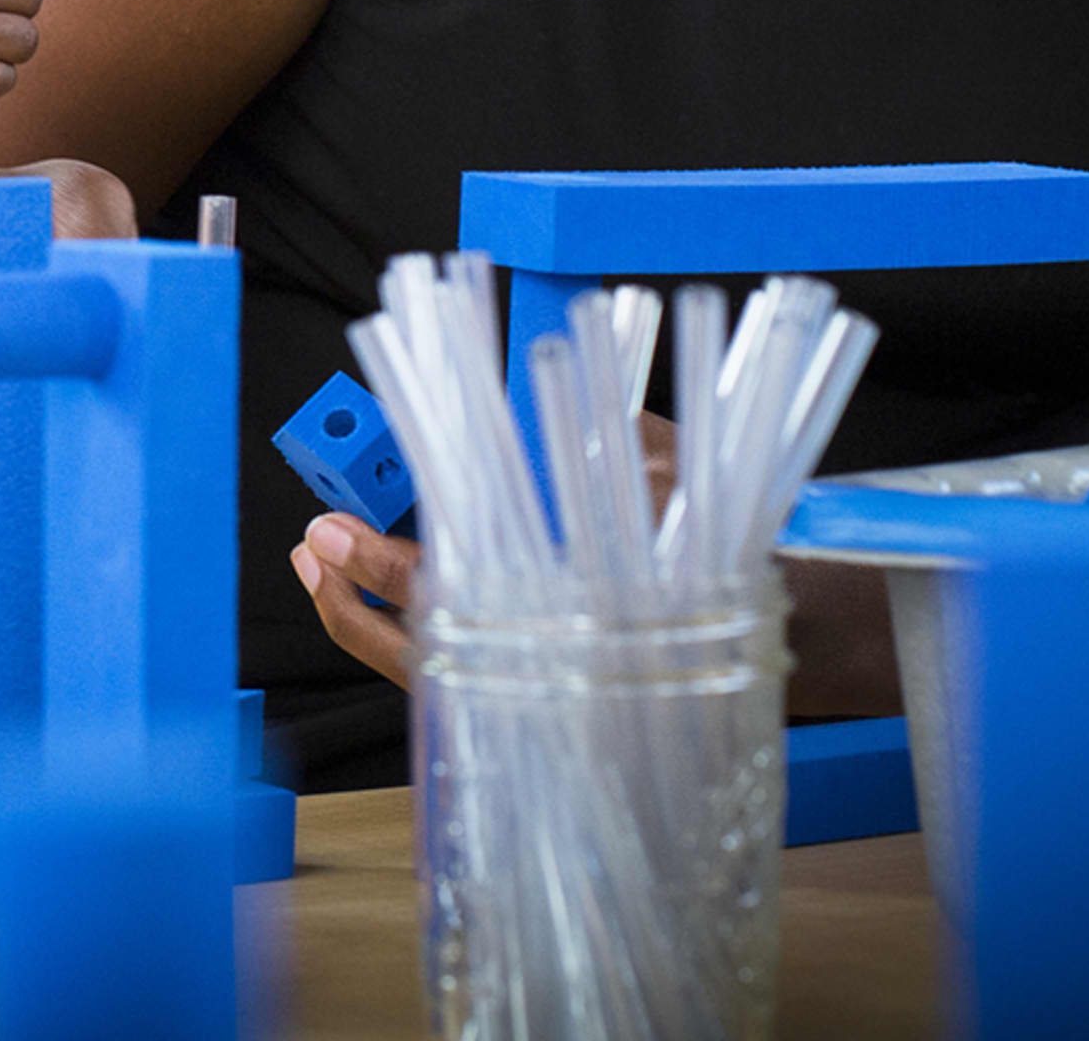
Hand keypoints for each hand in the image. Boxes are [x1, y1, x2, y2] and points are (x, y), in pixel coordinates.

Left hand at [288, 413, 683, 688]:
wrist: (778, 636)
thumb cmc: (720, 550)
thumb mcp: (664, 472)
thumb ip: (598, 436)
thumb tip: (533, 380)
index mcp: (553, 615)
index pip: (435, 590)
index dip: (371, 562)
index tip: (325, 530)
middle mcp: (530, 668)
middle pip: (403, 650)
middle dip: (342, 601)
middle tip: (310, 550)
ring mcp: (527, 697)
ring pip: (419, 673)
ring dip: (363, 621)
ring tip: (324, 568)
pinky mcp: (530, 707)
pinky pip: (449, 680)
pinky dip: (406, 640)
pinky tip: (385, 602)